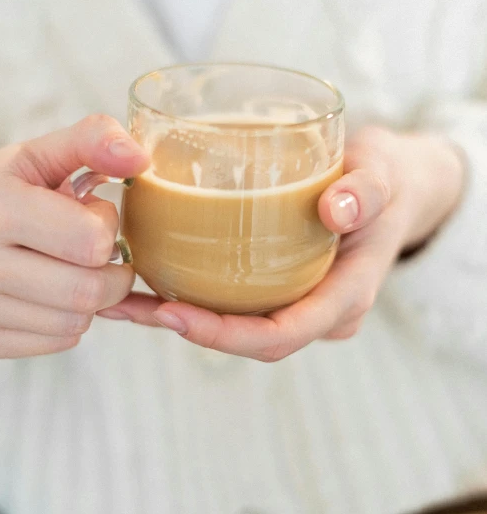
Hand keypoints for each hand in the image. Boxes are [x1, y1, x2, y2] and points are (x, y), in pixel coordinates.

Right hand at [0, 115, 146, 357]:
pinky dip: (68, 321)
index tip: (92, 215)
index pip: (90, 241)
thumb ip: (89, 142)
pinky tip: (52, 292)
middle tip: (98, 251)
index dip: (106, 227)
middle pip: (89, 291)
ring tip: (71, 268)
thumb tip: (139, 156)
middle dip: (112, 271)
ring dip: (91, 297)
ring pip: (77, 322)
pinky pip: (57, 342)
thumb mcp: (31, 158)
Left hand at [99, 127, 464, 360]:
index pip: (284, 334)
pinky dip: (194, 298)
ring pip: (240, 325)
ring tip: (122, 300)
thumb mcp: (383, 174)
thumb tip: (338, 208)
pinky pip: (238, 304)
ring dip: (183, 319)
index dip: (227, 336)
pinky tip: (148, 280)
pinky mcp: (283, 288)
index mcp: (346, 296)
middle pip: (252, 339)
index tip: (174, 315)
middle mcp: (321, 311)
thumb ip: (368, 190)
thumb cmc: (385, 179)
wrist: (390, 187)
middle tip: (132, 307)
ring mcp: (302, 302)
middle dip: (192, 331)